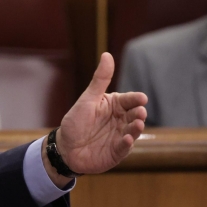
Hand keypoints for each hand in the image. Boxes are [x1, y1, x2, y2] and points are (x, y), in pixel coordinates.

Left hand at [46, 52, 147, 180]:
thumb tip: (107, 55)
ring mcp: (120, 136)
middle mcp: (121, 121)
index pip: (129, 100)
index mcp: (115, 106)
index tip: (141, 98)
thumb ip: (100, 80)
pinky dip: (127, 143)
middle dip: (138, 113)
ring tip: (137, 124)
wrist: (65, 148)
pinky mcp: (117, 152)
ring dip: (136, 128)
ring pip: (133, 131)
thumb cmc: (76, 122)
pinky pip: (124, 147)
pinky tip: (128, 139)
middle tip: (140, 112)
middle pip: (134, 115)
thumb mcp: (87, 99)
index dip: (136, 99)